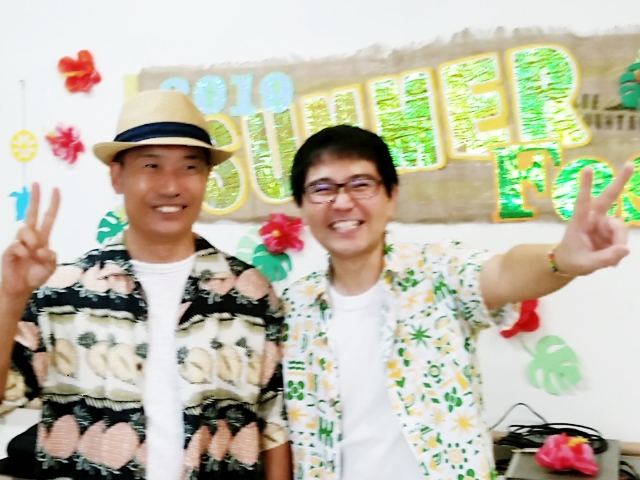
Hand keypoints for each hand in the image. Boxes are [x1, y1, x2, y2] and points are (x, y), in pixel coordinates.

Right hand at [1, 183, 60, 298]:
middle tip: (37, 183)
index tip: (56, 189)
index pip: (48, 218)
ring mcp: (19, 242)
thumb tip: (44, 249)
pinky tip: (24, 259)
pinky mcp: (9, 250)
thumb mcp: (50, 267)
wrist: (21, 288)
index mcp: (43, 238)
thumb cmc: (36, 275)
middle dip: (35, 198)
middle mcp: (31, 237)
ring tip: (34, 254)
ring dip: (32, 240)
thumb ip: (51, 258)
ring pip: (26, 229)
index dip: (53, 204)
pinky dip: (24, 252)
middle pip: (31, 214)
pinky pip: (17, 245)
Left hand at [555, 162, 632, 275]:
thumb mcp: (586, 264)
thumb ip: (605, 258)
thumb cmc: (572, 260)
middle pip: (608, 198)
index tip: (588, 168)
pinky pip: (622, 239)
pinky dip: (619, 251)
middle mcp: (593, 218)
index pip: (583, 201)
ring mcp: (604, 224)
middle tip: (629, 165)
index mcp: (579, 221)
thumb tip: (626, 249)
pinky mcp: (611, 231)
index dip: (586, 186)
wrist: (570, 265)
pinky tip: (611, 260)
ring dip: (619, 244)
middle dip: (620, 181)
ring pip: (620, 229)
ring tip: (610, 261)